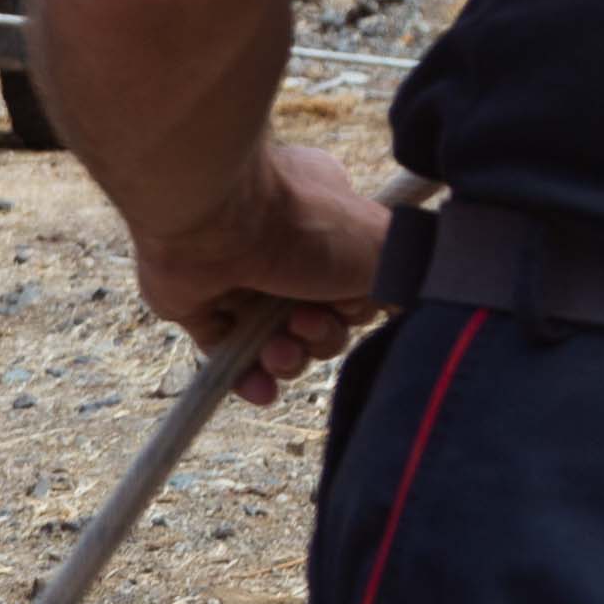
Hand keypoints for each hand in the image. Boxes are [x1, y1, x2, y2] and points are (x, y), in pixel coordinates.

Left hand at [125, 136, 393, 402]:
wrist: (214, 216)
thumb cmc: (304, 221)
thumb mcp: (385, 245)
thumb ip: (401, 280)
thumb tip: (396, 307)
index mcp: (330, 219)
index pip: (357, 282)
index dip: (358, 306)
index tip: (351, 304)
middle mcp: (285, 246)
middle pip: (321, 319)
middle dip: (321, 336)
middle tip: (305, 322)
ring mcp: (241, 277)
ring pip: (279, 342)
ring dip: (288, 359)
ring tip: (276, 349)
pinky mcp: (201, 304)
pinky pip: (230, 356)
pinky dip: (249, 377)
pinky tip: (261, 387)